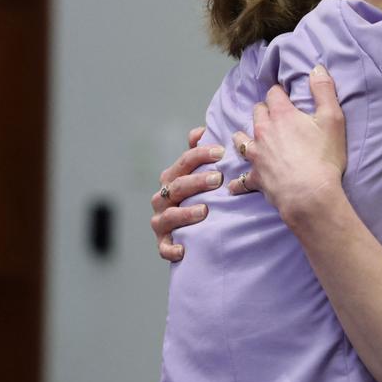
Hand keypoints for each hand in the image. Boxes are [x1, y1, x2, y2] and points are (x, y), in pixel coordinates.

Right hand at [150, 126, 223, 261]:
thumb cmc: (198, 194)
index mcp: (172, 178)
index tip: (220, 152)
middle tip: (218, 179)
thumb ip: (198, 152)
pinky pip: (164, 247)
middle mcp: (163, 198)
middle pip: (177, 186)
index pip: (184, 161)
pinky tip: (183, 249)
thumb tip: (200, 132)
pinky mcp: (163, 243)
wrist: (191, 231)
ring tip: (205, 210)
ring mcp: (161, 220)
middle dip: (197, 182)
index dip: (201, 154)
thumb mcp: (198, 172)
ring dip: (185, 213)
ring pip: (169, 216)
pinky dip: (171, 249)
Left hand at [230, 66, 346, 224]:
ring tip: (249, 139)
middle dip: (264, 111)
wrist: (309, 195)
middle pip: (256, 113)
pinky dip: (237, 181)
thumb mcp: (332, 119)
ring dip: (245, 138)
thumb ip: (324, 90)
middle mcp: (264, 131)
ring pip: (241, 140)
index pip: (273, 93)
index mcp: (282, 115)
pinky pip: (240, 179)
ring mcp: (257, 155)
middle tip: (273, 116)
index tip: (285, 95)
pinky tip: (233, 184)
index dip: (280, 92)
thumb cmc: (323, 158)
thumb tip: (316, 68)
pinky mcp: (255, 177)